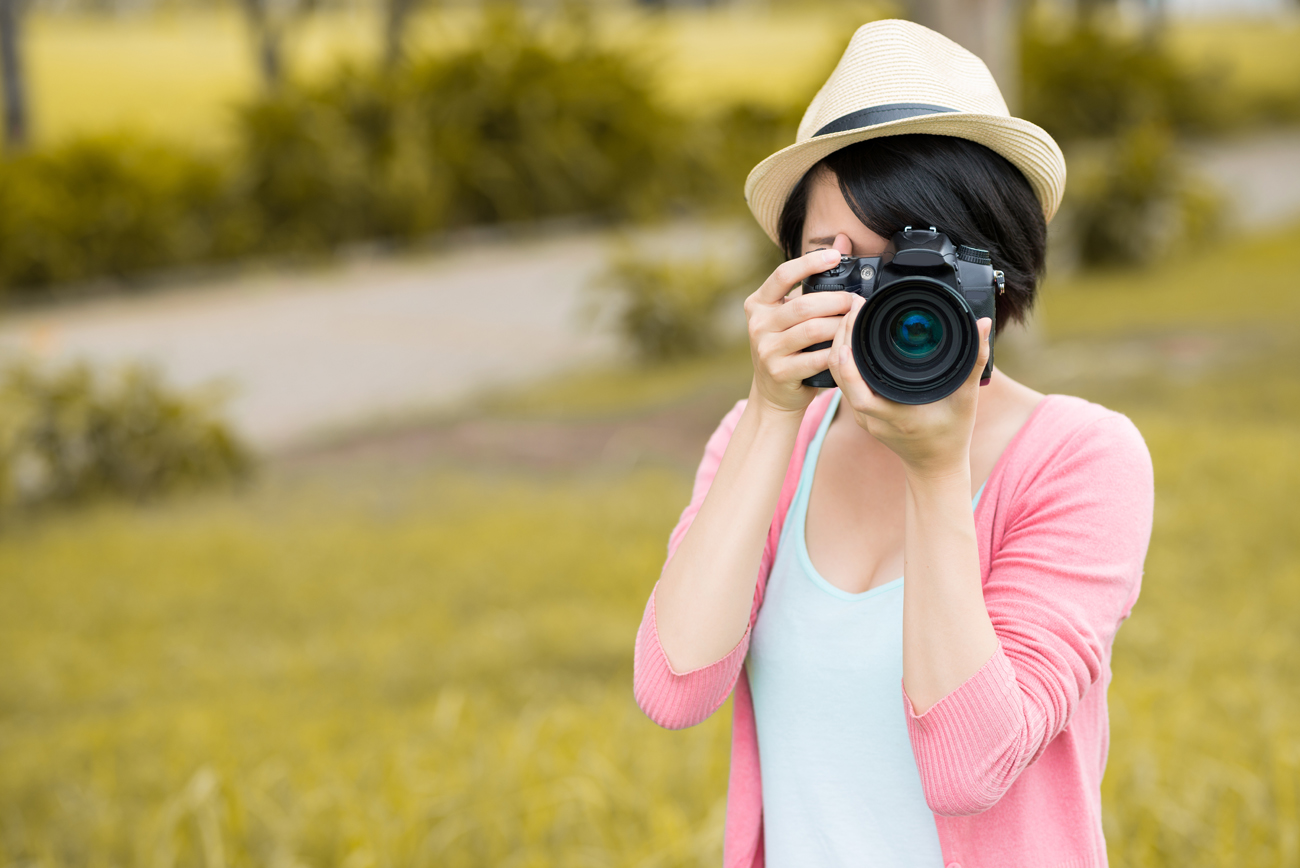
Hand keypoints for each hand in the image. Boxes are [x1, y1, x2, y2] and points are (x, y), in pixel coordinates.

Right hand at [744, 235, 853, 416]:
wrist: (774, 393)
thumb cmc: (788, 347)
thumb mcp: (791, 313)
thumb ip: (812, 280)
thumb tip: (842, 240)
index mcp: (758, 303)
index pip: (782, 275)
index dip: (809, 263)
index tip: (835, 256)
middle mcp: (758, 325)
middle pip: (803, 305)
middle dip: (836, 300)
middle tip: (856, 300)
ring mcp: (766, 350)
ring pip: (811, 330)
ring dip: (839, 325)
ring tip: (855, 321)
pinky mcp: (779, 372)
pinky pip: (815, 358)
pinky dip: (836, 351)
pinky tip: (848, 346)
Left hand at [827, 296, 992, 479]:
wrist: (936, 467)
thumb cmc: (951, 435)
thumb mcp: (967, 397)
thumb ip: (975, 360)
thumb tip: (981, 324)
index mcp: (893, 413)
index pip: (855, 383)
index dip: (847, 353)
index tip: (853, 321)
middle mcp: (872, 417)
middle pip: (840, 374)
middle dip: (840, 337)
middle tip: (852, 308)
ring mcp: (863, 418)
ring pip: (839, 378)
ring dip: (840, 347)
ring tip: (850, 317)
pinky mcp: (862, 416)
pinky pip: (845, 384)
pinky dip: (845, 361)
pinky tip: (852, 340)